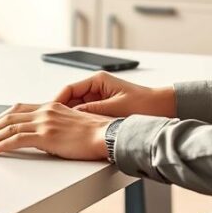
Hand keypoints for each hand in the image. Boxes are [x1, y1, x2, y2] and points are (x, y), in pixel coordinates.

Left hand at [0, 102, 113, 159]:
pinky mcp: (46, 136)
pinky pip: (17, 139)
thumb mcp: (70, 122)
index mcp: (50, 106)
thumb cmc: (94, 133)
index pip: (18, 109)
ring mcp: (45, 122)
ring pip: (10, 127)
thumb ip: (54, 124)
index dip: (1, 118)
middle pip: (9, 116)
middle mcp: (45, 111)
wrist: (107, 135)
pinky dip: (2, 145)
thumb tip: (43, 134)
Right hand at [54, 71, 175, 118]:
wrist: (162, 108)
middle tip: (51, 125)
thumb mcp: (114, 108)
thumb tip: (71, 117)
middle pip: (70, 99)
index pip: (69, 89)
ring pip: (77, 108)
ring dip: (70, 118)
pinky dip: (80, 122)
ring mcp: (99, 98)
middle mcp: (96, 87)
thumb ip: (92, 111)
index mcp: (98, 80)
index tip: (49, 112)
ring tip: (62, 130)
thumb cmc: (143, 104)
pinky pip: (86, 115)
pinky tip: (75, 132)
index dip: (57, 101)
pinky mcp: (104, 108)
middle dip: (61, 112)